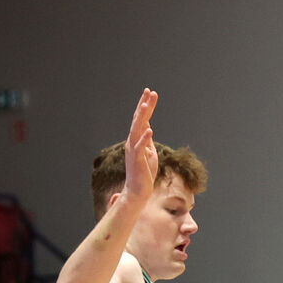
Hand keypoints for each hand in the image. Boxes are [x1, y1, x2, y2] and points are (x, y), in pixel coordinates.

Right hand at [124, 88, 159, 202]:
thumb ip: (147, 140)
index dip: (145, 105)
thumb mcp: (149, 152)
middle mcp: (132, 142)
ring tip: (146, 105)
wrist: (138, 190)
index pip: (141, 119)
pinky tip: (150, 130)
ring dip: (142, 117)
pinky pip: (140, 147)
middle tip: (150, 92)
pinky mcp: (137, 160)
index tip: (150, 92)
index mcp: (136, 139)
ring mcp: (134, 150)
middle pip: (138, 120)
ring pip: (137, 130)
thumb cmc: (144, 172)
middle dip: (144, 105)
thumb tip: (148, 128)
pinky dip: (144, 139)